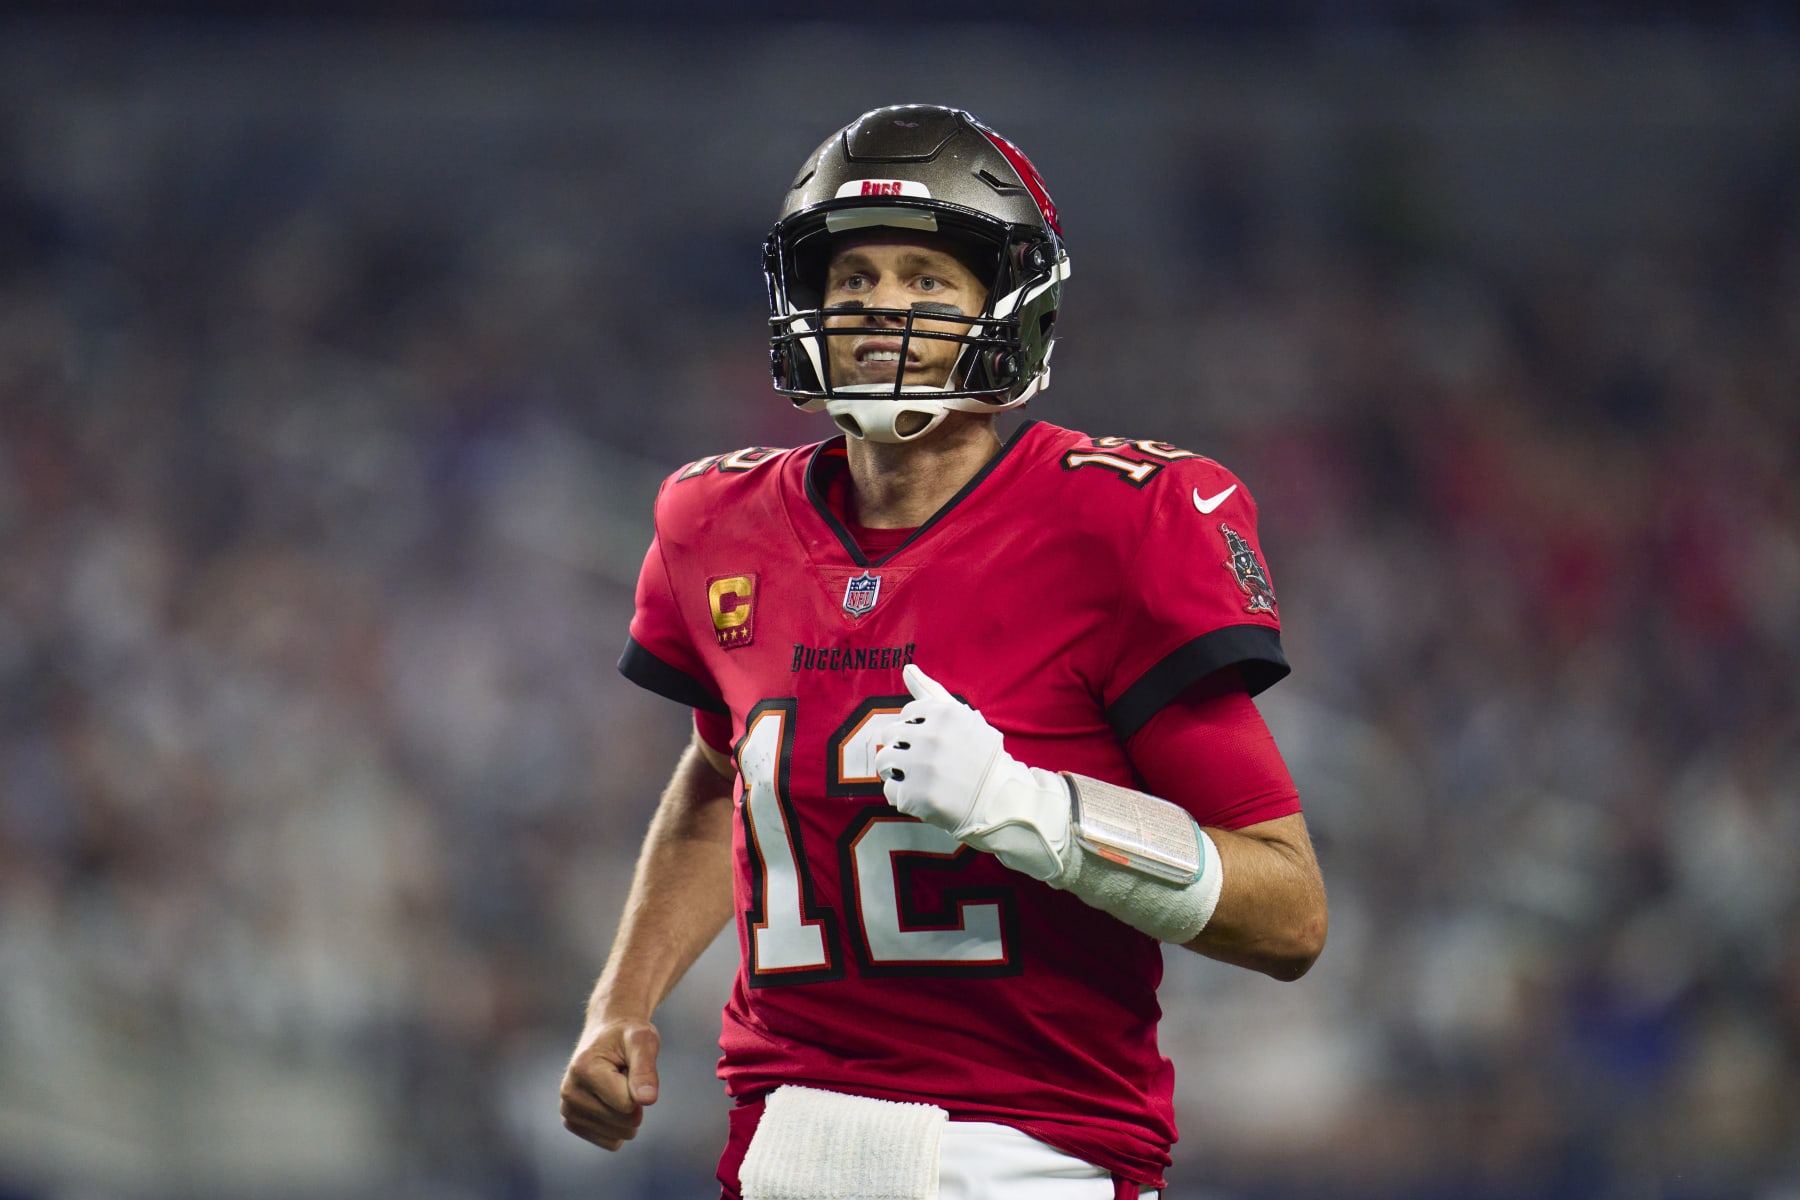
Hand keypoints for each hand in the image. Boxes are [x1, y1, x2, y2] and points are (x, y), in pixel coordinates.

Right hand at [559, 1018, 660, 1150]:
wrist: (607, 1033)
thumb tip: (648, 1100)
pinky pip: (611, 1142)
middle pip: (624, 1122)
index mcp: (584, 1069)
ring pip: (618, 1135)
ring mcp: (568, 1110)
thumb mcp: (643, 1040)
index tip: (631, 1066)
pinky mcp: (572, 1122)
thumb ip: (646, 1070)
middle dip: (634, 1101)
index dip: (640, 1089)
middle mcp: (569, 1092)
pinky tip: (610, 1100)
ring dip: (627, 1113)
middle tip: (624, 1075)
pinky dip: (618, 1125)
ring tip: (617, 1085)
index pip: (627, 1104)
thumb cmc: (627, 1035)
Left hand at [873, 664, 1070, 880]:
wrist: (1002, 801)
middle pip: (889, 735)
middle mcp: (932, 737)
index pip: (907, 714)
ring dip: (897, 771)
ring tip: (919, 779)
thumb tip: (906, 667)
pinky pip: (890, 790)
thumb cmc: (981, 756)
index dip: (917, 731)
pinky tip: (925, 797)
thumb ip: (930, 690)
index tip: (935, 743)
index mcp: (944, 713)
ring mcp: (923, 768)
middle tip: (925, 763)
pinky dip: (904, 796)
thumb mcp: (961, 716)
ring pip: (884, 761)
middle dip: (902, 748)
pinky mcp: (916, 796)